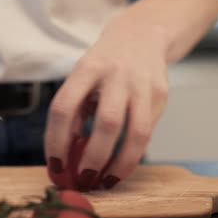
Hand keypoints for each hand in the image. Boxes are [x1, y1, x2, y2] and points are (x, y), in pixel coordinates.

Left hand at [44, 18, 169, 190]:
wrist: (142, 36)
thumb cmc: (103, 65)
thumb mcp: (81, 79)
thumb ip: (73, 112)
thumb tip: (63, 156)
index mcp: (87, 68)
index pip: (65, 107)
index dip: (56, 141)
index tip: (56, 166)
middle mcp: (117, 75)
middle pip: (107, 123)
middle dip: (94, 157)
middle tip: (85, 180)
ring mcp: (143, 85)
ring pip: (137, 132)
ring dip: (121, 163)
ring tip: (107, 181)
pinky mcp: (161, 96)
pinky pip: (148, 133)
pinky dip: (133, 155)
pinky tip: (120, 166)